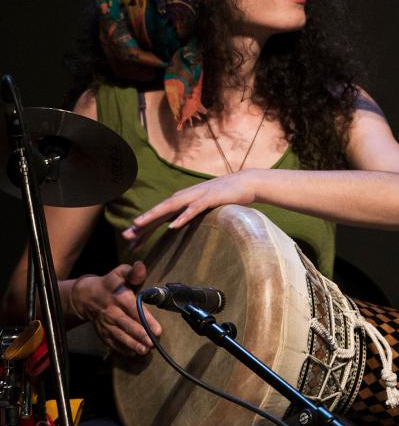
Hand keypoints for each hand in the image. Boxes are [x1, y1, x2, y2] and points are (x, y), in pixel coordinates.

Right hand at [69, 262, 159, 356]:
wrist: (86, 296)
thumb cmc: (110, 283)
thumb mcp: (120, 273)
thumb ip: (132, 272)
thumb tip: (140, 266)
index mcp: (119, 297)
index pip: (134, 310)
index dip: (146, 320)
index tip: (157, 330)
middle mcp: (112, 312)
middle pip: (127, 325)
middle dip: (140, 335)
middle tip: (152, 343)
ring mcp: (106, 324)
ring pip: (120, 336)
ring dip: (132, 344)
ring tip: (144, 350)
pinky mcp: (102, 332)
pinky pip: (112, 342)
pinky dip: (121, 348)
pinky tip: (132, 353)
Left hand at [123, 171, 261, 248]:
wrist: (247, 182)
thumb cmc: (225, 196)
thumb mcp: (203, 206)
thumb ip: (190, 213)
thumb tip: (177, 226)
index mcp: (183, 201)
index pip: (159, 216)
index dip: (145, 228)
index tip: (131, 243)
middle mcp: (185, 197)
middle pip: (159, 211)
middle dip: (142, 223)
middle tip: (125, 236)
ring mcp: (197, 196)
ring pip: (171, 207)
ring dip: (154, 215)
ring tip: (139, 224)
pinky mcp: (211, 198)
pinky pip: (194, 208)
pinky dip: (183, 216)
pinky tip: (173, 225)